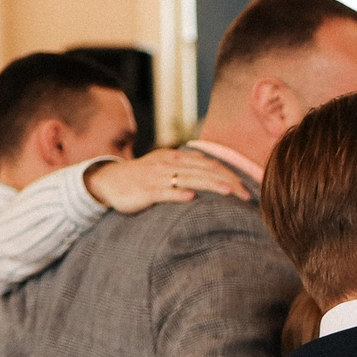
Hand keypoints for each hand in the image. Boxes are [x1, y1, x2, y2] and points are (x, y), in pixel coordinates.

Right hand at [86, 147, 247, 214]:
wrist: (108, 181)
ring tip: (228, 192)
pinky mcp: (145, 191)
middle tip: (247, 195)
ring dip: (210, 185)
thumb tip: (213, 167)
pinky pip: (163, 192)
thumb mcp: (165, 166)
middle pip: (204, 171)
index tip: (247, 186)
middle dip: (227, 181)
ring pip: (188, 179)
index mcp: (176, 158)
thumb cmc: (142, 176)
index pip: (208, 164)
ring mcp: (157, 177)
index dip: (229, 174)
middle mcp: (169, 164)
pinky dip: (176, 194)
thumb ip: (188, 166)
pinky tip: (190, 198)